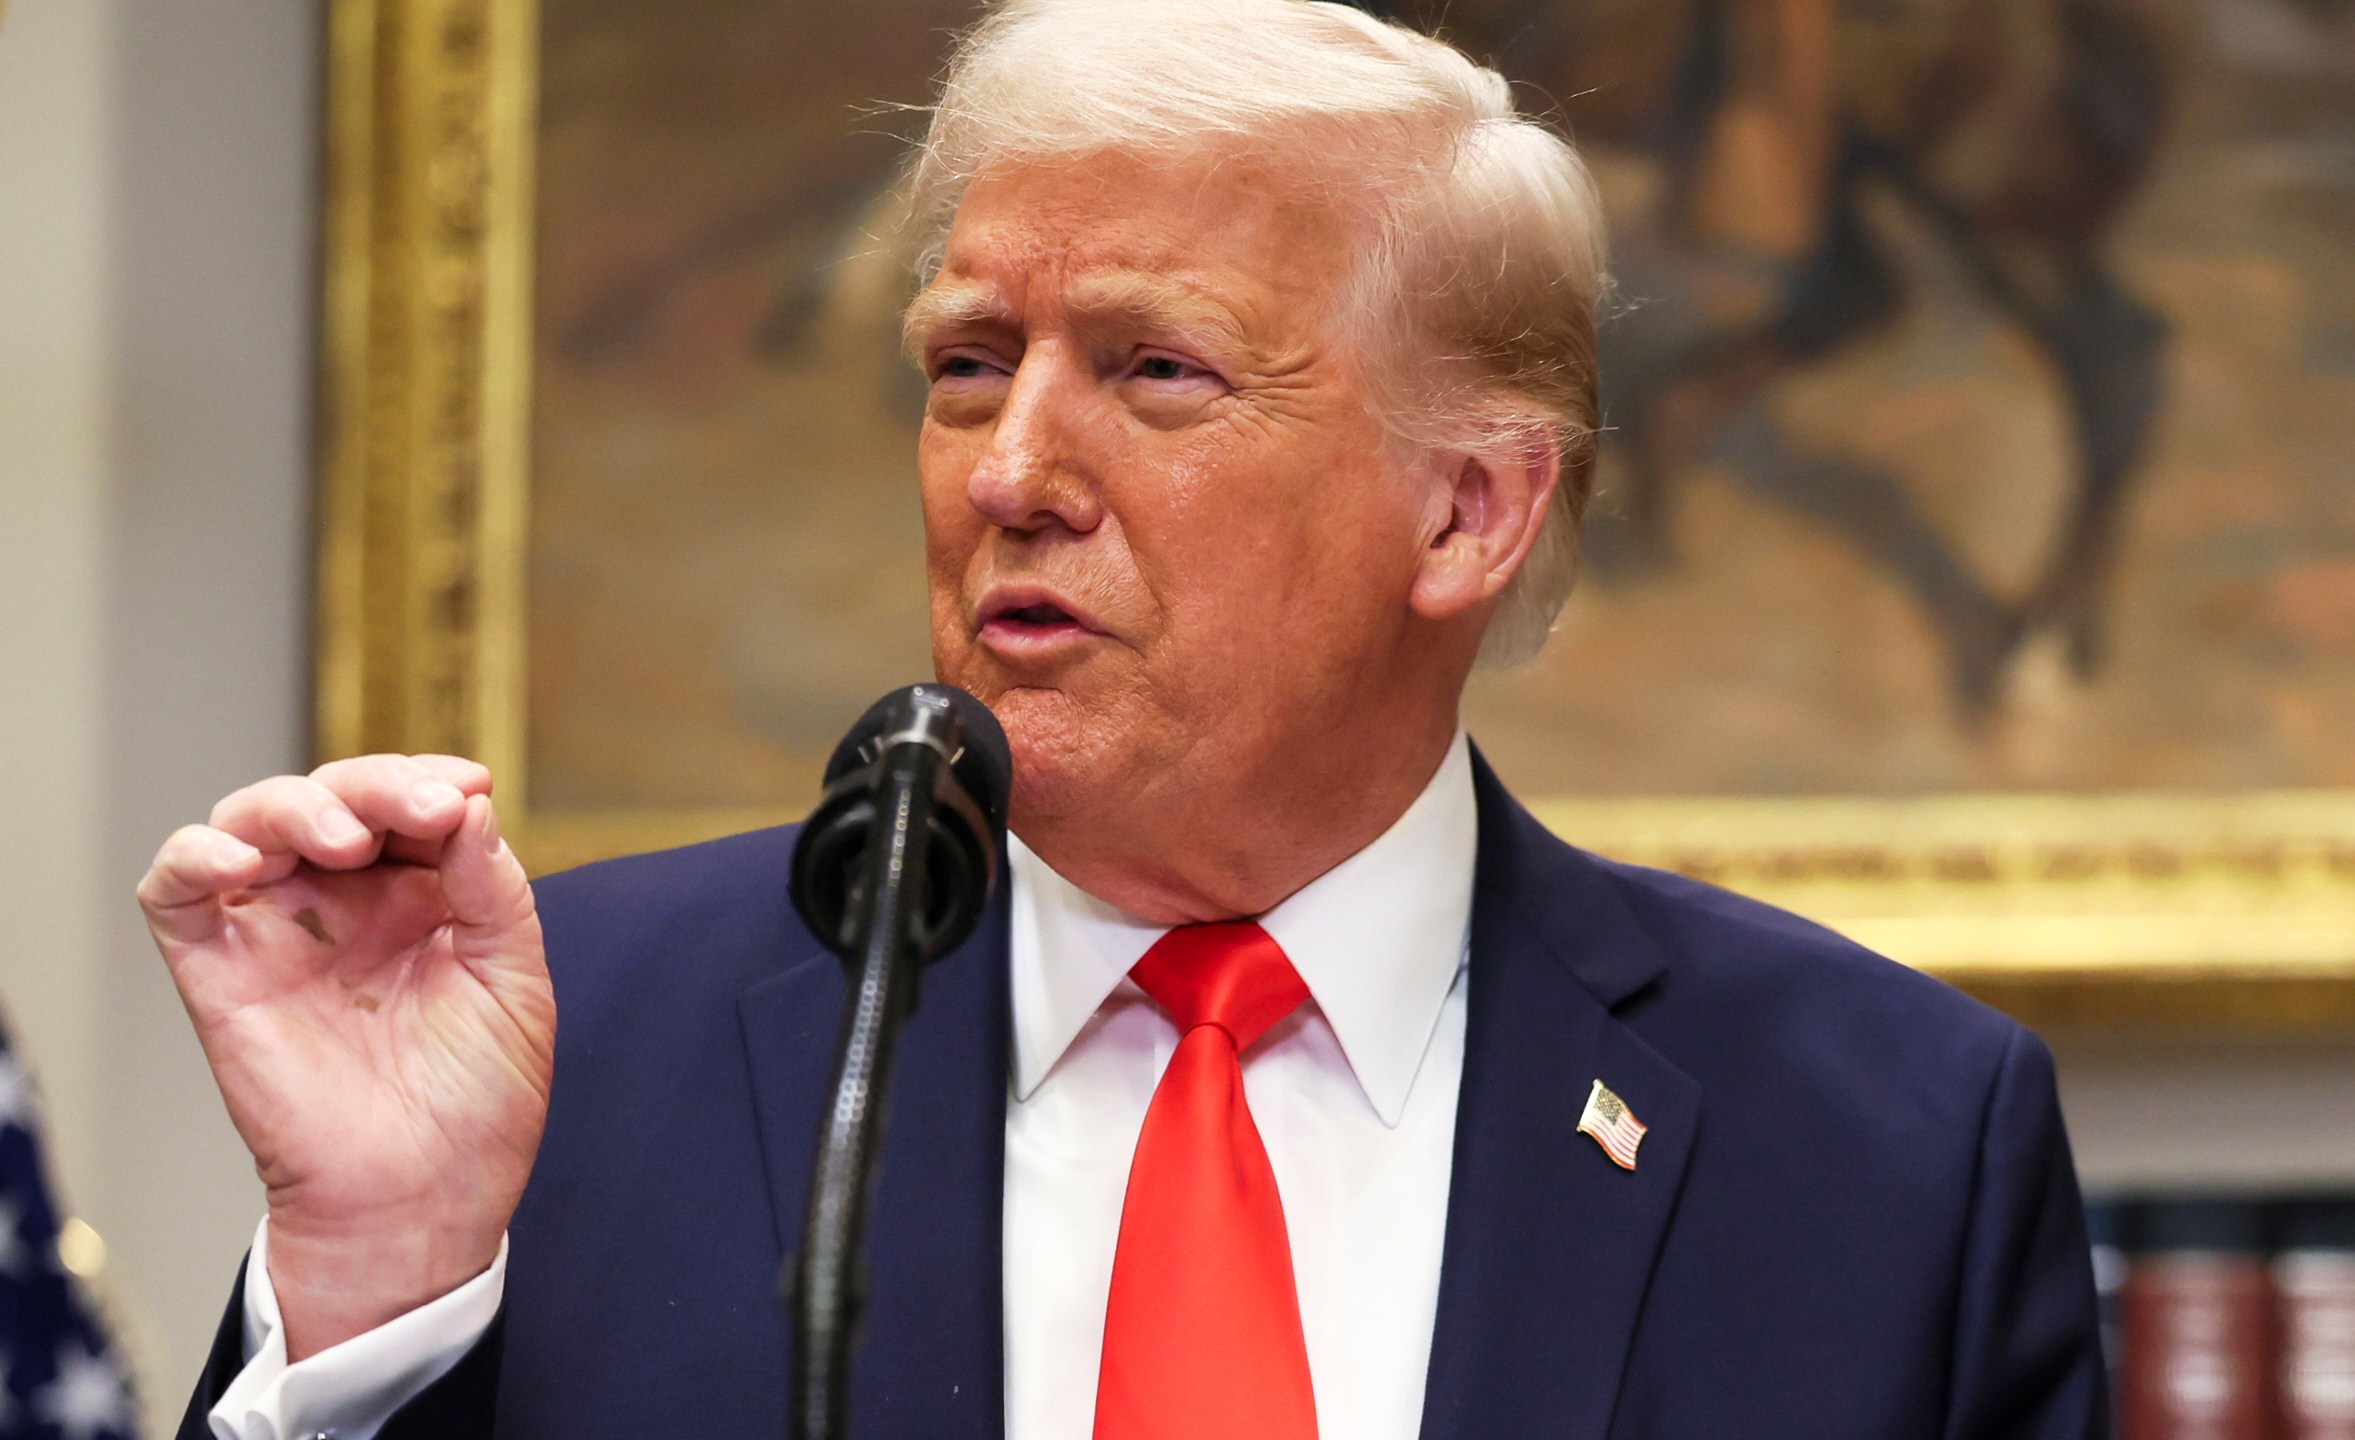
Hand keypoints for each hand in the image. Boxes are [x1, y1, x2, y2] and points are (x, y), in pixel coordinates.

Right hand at [139, 755, 553, 1360]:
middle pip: (333, 796)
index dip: (430, 779)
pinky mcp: (220, 972)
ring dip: (296, 805)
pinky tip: (245, 861)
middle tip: (424, 809)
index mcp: (418, 896)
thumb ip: (493, 886)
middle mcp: (345, 903)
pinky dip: (194, 856)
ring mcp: (279, 932)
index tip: (470, 789)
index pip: (406, 802)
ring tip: (346, 838)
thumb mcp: (513, 978)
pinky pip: (176, 893)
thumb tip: (470, 801)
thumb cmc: (477, 1103)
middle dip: (377, 785)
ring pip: (252, 821)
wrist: (425, 1199)